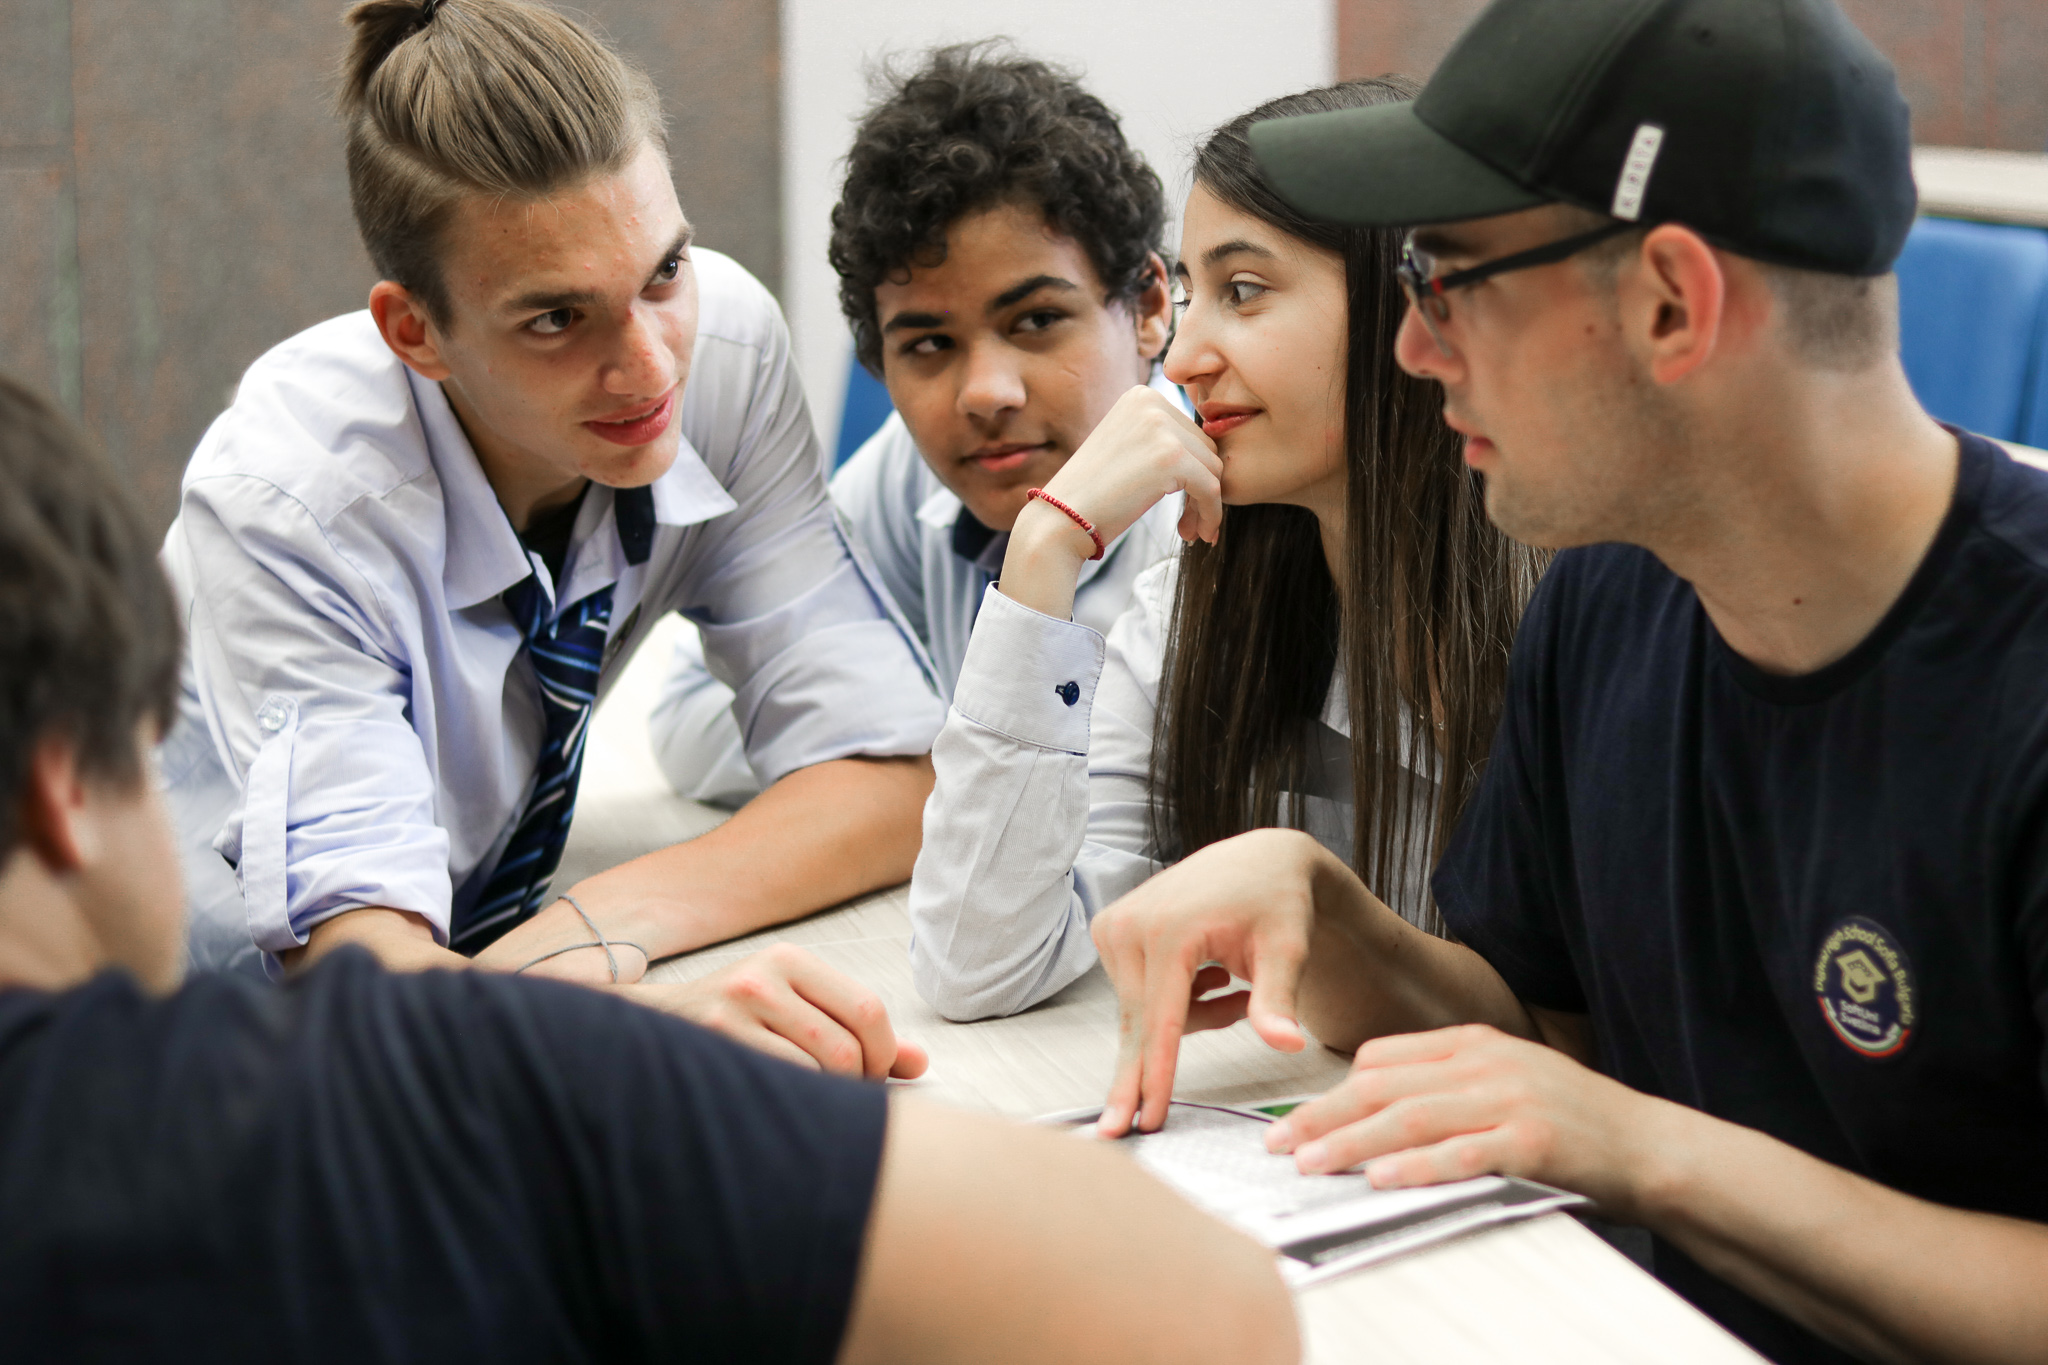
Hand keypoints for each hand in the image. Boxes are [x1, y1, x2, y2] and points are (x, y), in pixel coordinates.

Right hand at [626, 943, 929, 1080]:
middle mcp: (764, 977)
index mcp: (790, 959)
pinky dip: (795, 1104)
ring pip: (819, 1071)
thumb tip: (920, 1065)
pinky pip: (784, 1086)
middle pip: (848, 1046)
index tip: (872, 1075)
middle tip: (843, 1096)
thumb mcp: (795, 1009)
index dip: (882, 1054)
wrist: (644, 1030)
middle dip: (858, 1082)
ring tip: (810, 1099)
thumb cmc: (735, 1025)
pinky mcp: (715, 1044)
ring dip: (827, 1098)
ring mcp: (735, 1011)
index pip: (868, 1010)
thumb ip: (857, 1032)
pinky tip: (781, 1104)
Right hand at [1041, 384, 1221, 547]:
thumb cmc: (1092, 494)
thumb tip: (1214, 455)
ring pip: (1214, 470)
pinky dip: (1210, 515)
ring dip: (1205, 506)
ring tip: (1188, 531)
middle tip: (1188, 523)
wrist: (1060, 518)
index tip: (1186, 502)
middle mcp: (1151, 402)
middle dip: (1202, 489)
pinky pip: (1212, 489)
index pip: (1192, 433)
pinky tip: (1196, 534)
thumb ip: (1162, 440)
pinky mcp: (1170, 457)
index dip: (1194, 472)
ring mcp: (1161, 428)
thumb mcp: (1127, 448)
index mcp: (1141, 395)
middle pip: (1207, 449)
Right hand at [1090, 829, 1327, 1137]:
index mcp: (1170, 930)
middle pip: (1142, 1024)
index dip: (1154, 1077)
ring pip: (1142, 1014)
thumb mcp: (1287, 951)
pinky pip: (1138, 995)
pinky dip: (1173, 999)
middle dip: (1157, 1062)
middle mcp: (1130, 925)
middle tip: (1129, 1114)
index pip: (1160, 1021)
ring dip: (1187, 1017)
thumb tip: (1287, 1044)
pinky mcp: (1110, 930)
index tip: (1142, 1121)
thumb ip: (1277, 1000)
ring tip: (1230, 981)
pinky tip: (1208, 972)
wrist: (1258, 859)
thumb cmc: (1277, 902)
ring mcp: (1114, 926)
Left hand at [1266, 1023, 1654, 1213]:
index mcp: (1473, 1042)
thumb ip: (1447, 1084)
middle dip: (1323, 1115)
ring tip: (1311, 1162)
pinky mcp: (1533, 1141)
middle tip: (1278, 1143)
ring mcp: (1510, 1099)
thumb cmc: (1573, 1120)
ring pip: (1411, 1118)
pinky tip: (1381, 1178)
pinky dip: (1416, 1166)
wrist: (1649, 1145)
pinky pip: (1461, 1154)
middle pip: (1384, 1087)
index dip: (1332, 1090)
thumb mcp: (1505, 1080)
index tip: (1294, 1118)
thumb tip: (1373, 1109)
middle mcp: (1485, 1063)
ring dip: (1352, 1141)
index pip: (1382, 1058)